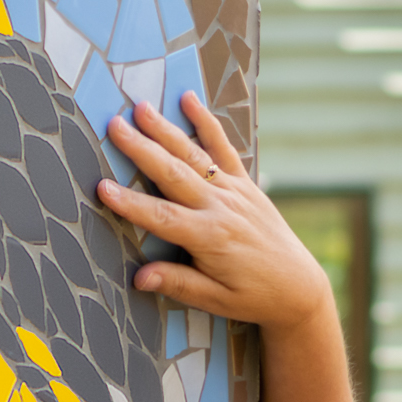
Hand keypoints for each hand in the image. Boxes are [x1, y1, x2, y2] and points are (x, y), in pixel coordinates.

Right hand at [97, 93, 334, 334]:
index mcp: (210, 238)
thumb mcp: (215, 300)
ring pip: (193, 155)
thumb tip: (140, 277)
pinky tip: (189, 100)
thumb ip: (178, 284)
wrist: (298, 288)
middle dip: (141, 149)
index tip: (102, 187)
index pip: (161, 217)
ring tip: (140, 108)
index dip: (129, 204)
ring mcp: (234, 192)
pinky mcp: (245, 185)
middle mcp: (221, 208)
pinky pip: (224, 148)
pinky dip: (207, 123)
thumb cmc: (253, 297)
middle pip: (172, 174)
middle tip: (114, 126)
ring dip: (165, 130)